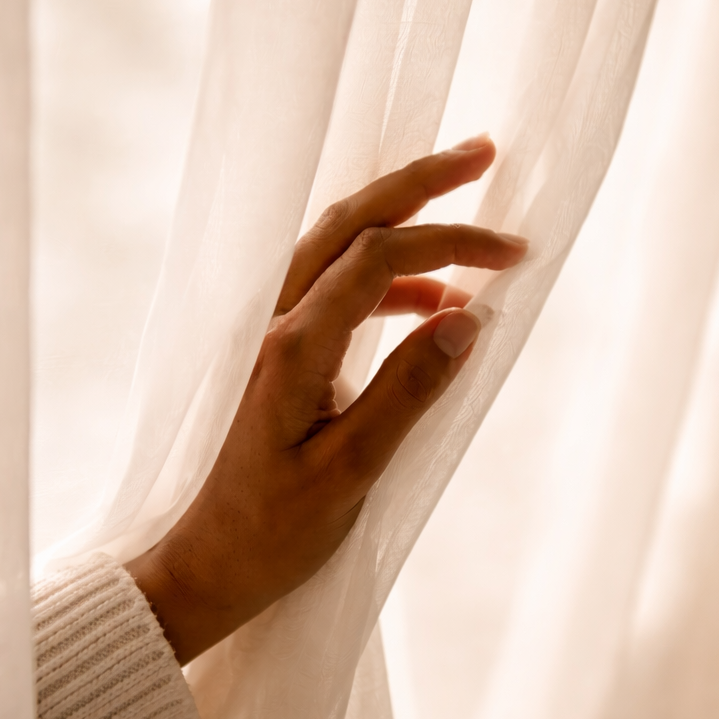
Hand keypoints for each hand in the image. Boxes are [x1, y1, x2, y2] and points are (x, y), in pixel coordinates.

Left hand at [126, 135, 526, 662]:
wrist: (206, 565)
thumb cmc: (273, 531)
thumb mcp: (353, 470)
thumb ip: (410, 389)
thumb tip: (468, 319)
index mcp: (292, 346)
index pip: (379, 258)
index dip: (450, 242)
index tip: (512, 255)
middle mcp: (275, 322)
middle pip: (349, 222)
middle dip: (418, 184)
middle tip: (483, 154)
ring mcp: (273, 333)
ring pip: (340, 248)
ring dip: (404, 226)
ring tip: (469, 229)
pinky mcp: (281, 351)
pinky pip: (337, 290)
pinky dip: (389, 283)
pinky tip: (432, 304)